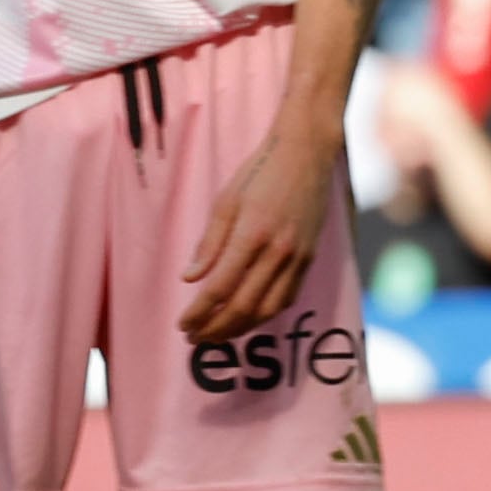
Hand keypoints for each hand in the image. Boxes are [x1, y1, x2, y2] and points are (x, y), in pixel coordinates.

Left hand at [179, 109, 336, 340]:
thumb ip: (209, 242)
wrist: (306, 154)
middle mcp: (277, 252)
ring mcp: (297, 258)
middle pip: (243, 306)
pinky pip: (287, 298)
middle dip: (216, 328)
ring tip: (217, 335)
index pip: (220, 287)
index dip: (199, 312)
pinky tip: (248, 318)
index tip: (182, 324)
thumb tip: (190, 278)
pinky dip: (265, 315)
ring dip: (240, 329)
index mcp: (251, 235)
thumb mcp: (226, 200)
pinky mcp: (309, 259)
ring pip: (268, 310)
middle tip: (194, 337)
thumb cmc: (260, 172)